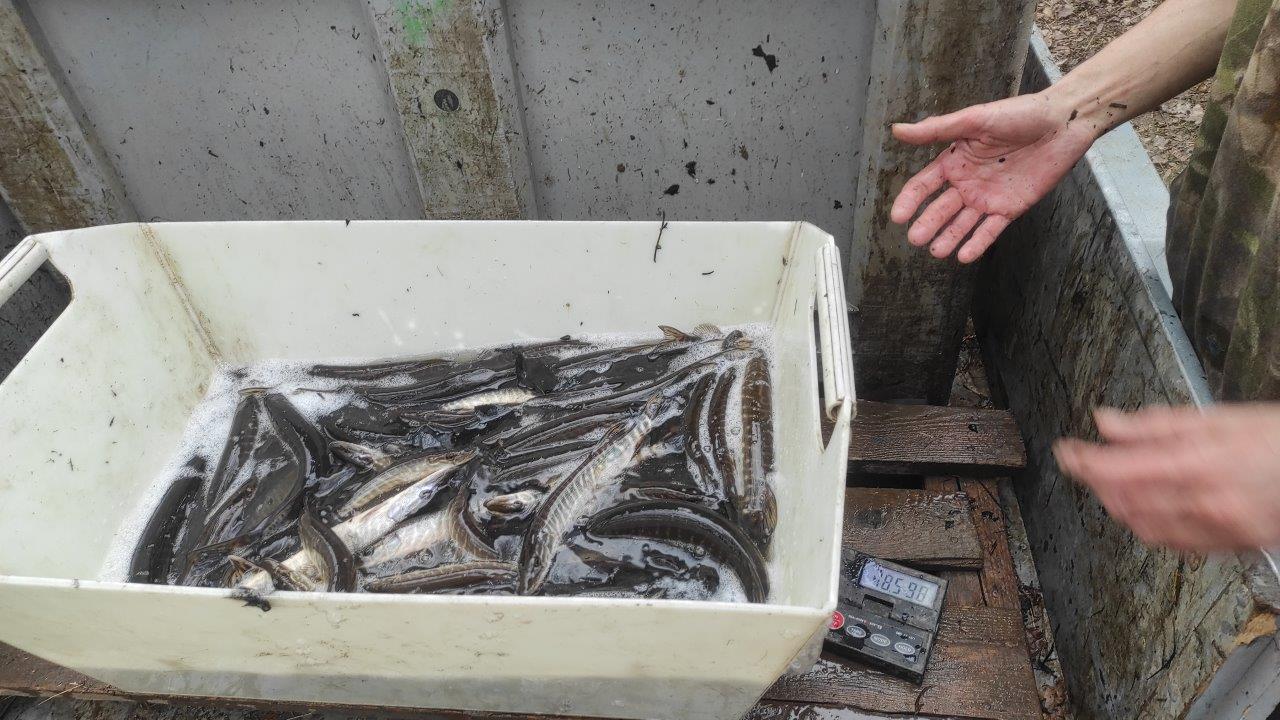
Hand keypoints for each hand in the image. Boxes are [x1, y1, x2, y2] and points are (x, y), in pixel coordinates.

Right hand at [889, 92, 1096, 262]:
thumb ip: (937, 129)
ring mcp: (988, 197)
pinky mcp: (1011, 208)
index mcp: (955, 160)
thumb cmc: (1020, 114)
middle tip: (915, 239)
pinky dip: (978, 244)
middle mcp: (968, 182)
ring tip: (936, 252)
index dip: (910, 200)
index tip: (898, 217)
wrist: (1063, 122)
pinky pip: (990, 230)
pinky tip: (964, 256)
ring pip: (963, 223)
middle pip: (941, 208)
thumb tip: (897, 130)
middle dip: (928, 224)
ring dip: (949, 238)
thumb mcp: (975, 119)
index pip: (924, 185)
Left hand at [1054, 405, 1279, 551]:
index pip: (1119, 469)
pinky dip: (1148, 525)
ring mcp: (1218, 529)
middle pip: (1124, 501)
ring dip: (1117, 505)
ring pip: (1143, 526)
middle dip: (1096, 483)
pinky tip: (1145, 508)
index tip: (1065, 452)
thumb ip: (1155, 423)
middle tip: (1085, 464)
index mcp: (1198, 463)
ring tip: (1110, 484)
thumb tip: (1106, 422)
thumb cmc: (1276, 438)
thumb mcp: (1218, 417)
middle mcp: (1204, 502)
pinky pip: (1172, 543)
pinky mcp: (1230, 546)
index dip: (1083, 461)